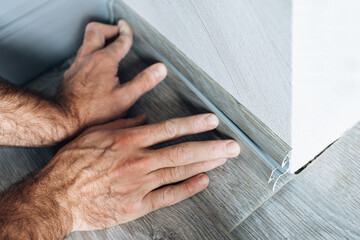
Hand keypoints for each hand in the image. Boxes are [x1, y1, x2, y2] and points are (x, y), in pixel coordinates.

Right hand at [1, 114, 239, 237]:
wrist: (57, 195)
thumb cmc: (73, 163)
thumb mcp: (95, 134)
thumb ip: (122, 125)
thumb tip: (143, 121)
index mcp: (129, 140)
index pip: (170, 129)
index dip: (194, 124)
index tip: (211, 121)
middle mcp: (139, 160)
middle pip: (183, 151)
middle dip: (212, 147)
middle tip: (233, 146)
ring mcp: (140, 184)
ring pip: (180, 171)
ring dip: (205, 164)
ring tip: (224, 158)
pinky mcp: (137, 205)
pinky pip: (168, 196)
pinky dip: (188, 188)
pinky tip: (203, 181)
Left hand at [56, 20, 166, 139]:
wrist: (64, 117)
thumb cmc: (93, 110)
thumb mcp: (124, 98)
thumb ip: (143, 82)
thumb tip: (159, 69)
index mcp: (104, 61)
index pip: (120, 40)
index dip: (127, 33)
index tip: (128, 29)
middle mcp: (89, 58)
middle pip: (97, 30)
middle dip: (110, 29)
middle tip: (118, 32)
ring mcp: (78, 64)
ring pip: (88, 41)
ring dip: (100, 39)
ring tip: (110, 45)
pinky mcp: (72, 72)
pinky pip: (83, 54)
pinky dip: (93, 52)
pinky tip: (98, 65)